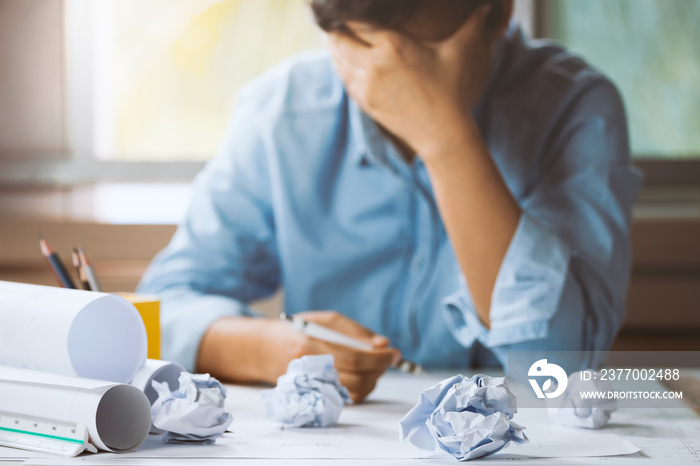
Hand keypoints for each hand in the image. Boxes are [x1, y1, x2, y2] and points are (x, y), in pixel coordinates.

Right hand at [293, 311, 400, 401]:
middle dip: (380, 368)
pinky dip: (362, 387)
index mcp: (310, 345)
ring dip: (374, 379)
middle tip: (390, 358)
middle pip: (356, 377)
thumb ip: (355, 331)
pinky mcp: (316, 397)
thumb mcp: (325, 320)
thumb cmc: (299, 329)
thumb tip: (383, 344)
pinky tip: (363, 374)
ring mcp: (312, 387)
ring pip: (355, 391)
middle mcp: (310, 369)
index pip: (353, 357)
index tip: (394, 352)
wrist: (266, 350)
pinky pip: (348, 398)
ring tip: (376, 364)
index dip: (378, 357)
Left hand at [326, 4, 492, 157]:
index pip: (356, 21)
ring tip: (330, 34)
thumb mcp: (460, 52)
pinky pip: (343, 77)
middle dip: (333, 27)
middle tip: (330, 18)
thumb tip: (487, 6)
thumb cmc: (451, 89)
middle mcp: (374, 63)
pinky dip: (340, 65)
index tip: (342, 6)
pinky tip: (340, 58)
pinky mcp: (364, 101)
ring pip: (337, 58)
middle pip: (338, 38)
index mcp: (393, 45)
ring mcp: (366, 85)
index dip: (345, 12)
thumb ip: (471, 24)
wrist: (441, 132)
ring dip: (333, 46)